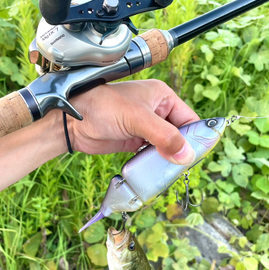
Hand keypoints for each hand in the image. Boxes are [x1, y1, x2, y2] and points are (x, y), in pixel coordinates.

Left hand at [69, 79, 199, 164]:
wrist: (73, 122)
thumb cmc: (103, 108)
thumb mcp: (137, 119)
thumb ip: (164, 136)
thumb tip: (187, 155)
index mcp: (162, 97)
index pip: (189, 119)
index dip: (195, 137)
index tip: (195, 156)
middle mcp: (157, 111)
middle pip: (180, 135)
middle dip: (181, 150)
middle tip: (181, 167)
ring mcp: (146, 128)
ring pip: (167, 146)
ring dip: (169, 158)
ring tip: (170, 171)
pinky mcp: (135, 142)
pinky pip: (153, 154)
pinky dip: (156, 162)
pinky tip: (157, 171)